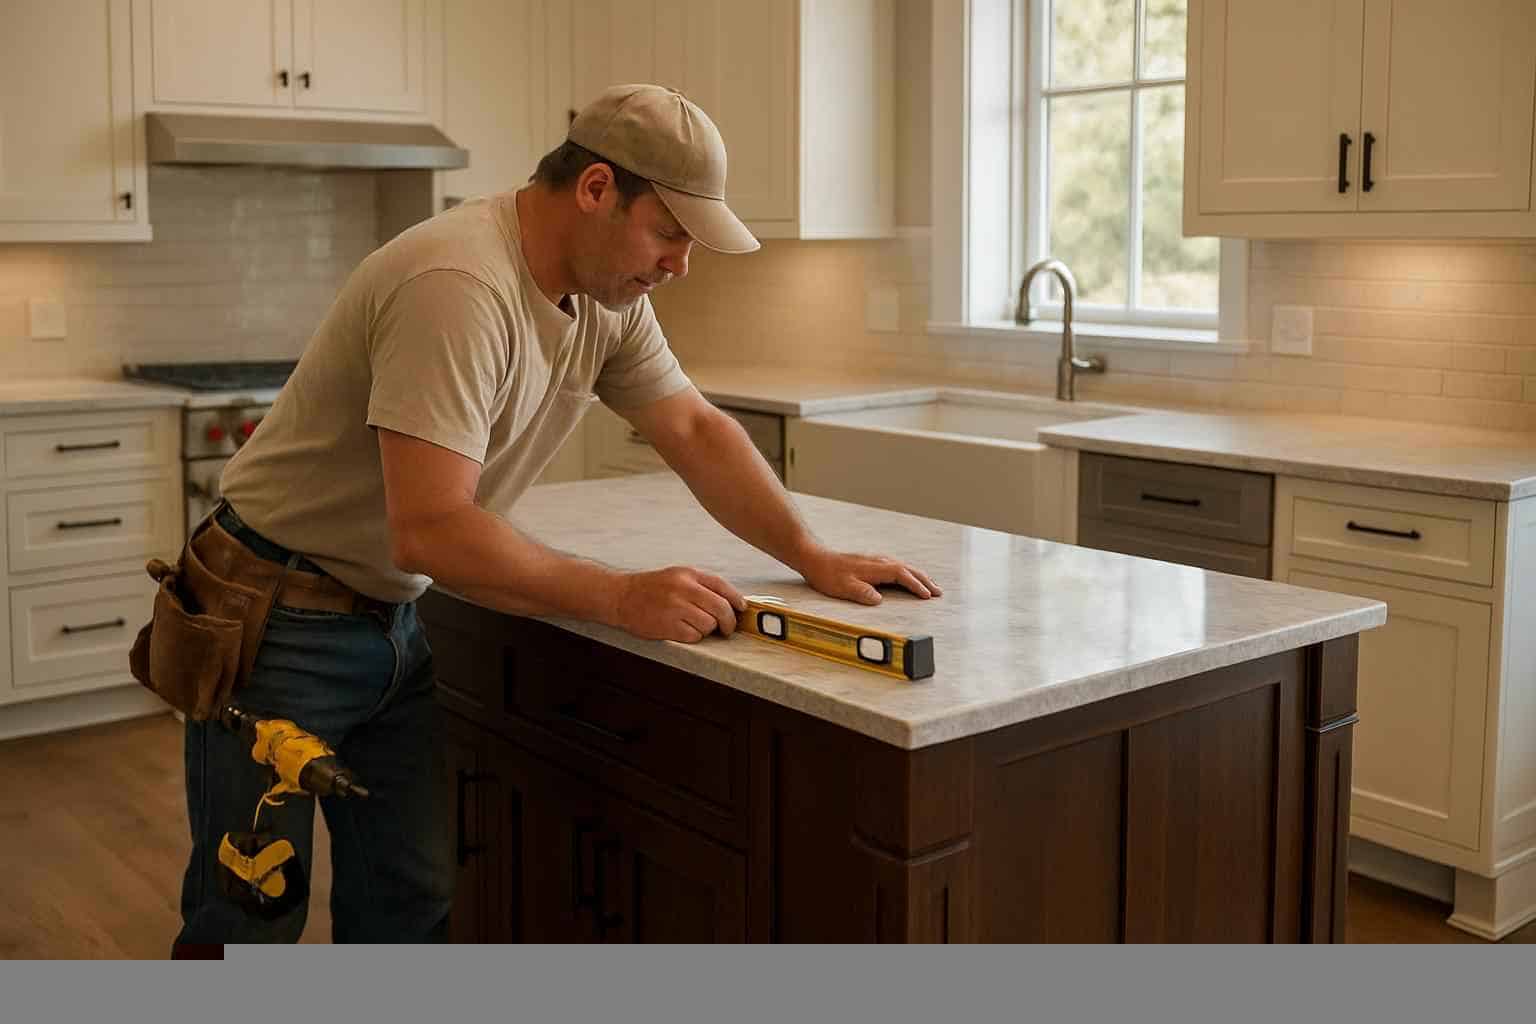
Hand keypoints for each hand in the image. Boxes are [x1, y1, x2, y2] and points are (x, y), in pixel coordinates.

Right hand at [611, 566, 747, 642]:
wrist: (621, 597)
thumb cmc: (650, 588)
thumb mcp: (676, 576)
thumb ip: (700, 585)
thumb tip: (728, 601)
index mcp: (688, 574)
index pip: (722, 586)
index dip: (736, 600)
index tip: (741, 609)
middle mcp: (683, 589)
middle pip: (720, 608)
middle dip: (729, 622)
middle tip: (727, 629)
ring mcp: (675, 607)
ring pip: (709, 624)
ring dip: (707, 630)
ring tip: (695, 626)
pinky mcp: (668, 625)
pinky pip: (694, 636)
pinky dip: (694, 637)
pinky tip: (684, 631)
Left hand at [797, 549, 941, 605]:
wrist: (816, 558)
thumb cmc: (828, 574)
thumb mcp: (843, 586)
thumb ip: (861, 593)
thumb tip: (878, 599)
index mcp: (875, 568)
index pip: (902, 575)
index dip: (916, 586)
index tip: (928, 596)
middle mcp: (879, 562)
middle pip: (908, 570)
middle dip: (925, 581)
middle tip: (939, 592)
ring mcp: (876, 561)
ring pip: (904, 567)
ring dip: (919, 576)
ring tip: (931, 586)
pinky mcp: (872, 563)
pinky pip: (897, 567)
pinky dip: (908, 574)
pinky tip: (909, 578)